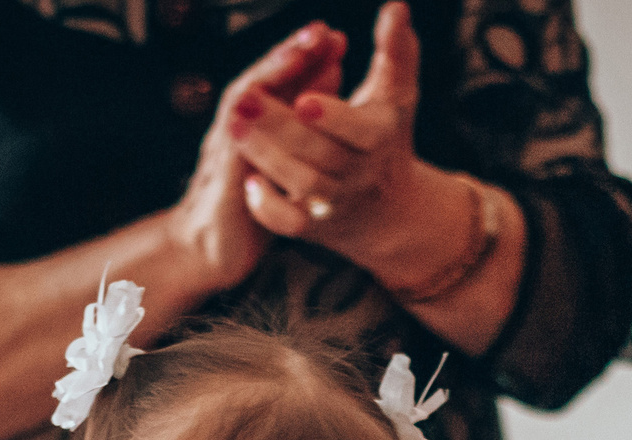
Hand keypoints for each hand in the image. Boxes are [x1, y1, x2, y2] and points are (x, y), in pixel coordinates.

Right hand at [164, 24, 347, 297]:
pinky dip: (250, 134)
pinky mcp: (225, 189)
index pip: (278, 82)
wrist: (211, 250)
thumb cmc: (248, 201)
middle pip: (260, 83)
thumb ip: (299, 118)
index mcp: (252, 125)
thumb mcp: (279, 158)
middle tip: (318, 32)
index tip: (329, 33)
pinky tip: (261, 112)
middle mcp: (235, 132)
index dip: (301, 55)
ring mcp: (225, 156)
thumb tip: (328, 75)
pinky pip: (236, 157)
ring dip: (269, 80)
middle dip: (289, 55)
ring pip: (243, 108)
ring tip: (297, 57)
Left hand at [230, 3, 466, 285]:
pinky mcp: (313, 225)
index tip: (304, 99)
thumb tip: (396, 6)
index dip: (334, 118)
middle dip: (281, 129)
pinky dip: (268, 207)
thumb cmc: (386, 136)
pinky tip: (247, 180)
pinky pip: (289, 224)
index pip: (361, 131)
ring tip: (235, 126)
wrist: (389, 211)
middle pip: (321, 155)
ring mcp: (336, 202)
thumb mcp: (396, 94)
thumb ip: (396, 51)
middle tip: (243, 100)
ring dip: (268, 157)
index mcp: (381, 137)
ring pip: (302, 185)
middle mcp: (360, 173)